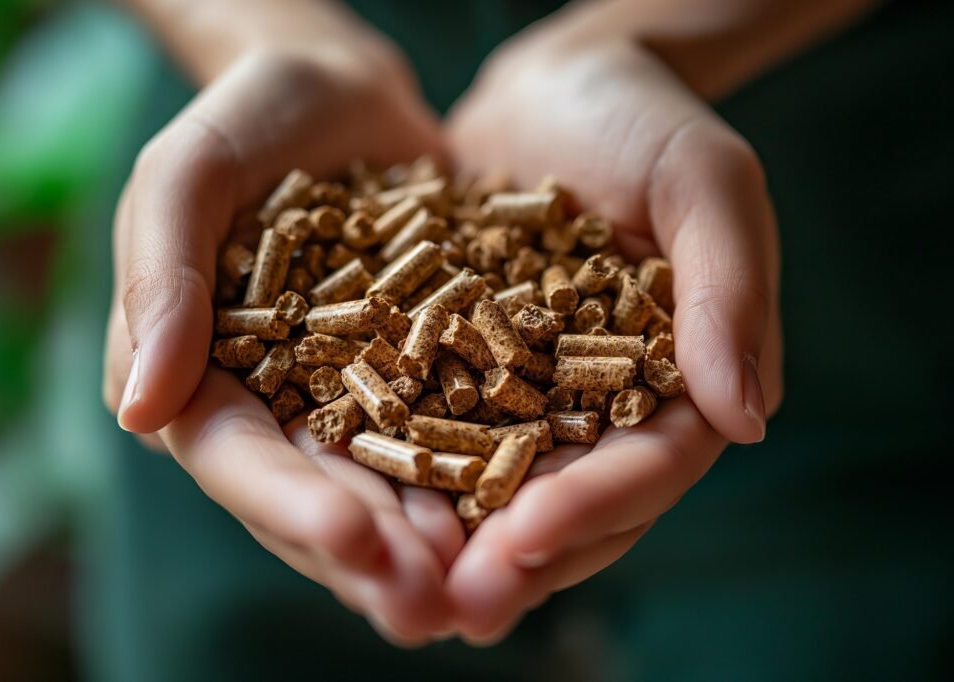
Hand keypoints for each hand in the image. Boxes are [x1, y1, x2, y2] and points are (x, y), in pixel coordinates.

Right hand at [103, 49, 462, 642]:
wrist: (342, 94)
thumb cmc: (248, 120)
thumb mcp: (189, 173)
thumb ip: (162, 278)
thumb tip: (137, 410)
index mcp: (200, 378)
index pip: (238, 459)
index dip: (291, 507)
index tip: (353, 541)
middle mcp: (276, 407)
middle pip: (319, 497)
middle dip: (374, 557)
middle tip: (433, 607)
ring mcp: (352, 398)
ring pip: (390, 486)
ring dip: (434, 542)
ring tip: (484, 584)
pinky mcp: (422, 373)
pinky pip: (451, 430)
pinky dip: (482, 473)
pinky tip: (527, 506)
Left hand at [445, 36, 783, 639]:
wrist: (551, 89)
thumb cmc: (642, 120)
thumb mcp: (704, 180)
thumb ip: (731, 288)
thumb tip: (748, 418)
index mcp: (682, 380)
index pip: (649, 465)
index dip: (593, 509)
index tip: (525, 541)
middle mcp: (608, 407)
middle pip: (572, 504)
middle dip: (516, 558)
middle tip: (453, 607)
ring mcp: (535, 397)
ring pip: (501, 491)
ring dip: (453, 546)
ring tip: (398, 589)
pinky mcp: (468, 373)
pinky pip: (436, 433)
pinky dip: (404, 476)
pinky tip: (356, 510)